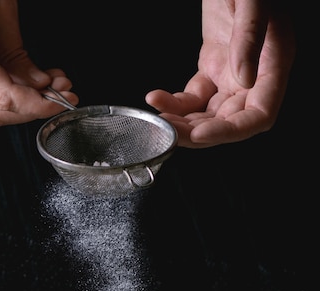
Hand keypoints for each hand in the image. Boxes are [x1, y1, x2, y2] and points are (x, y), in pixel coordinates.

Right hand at [0, 0, 77, 126]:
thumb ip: (16, 51)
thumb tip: (38, 84)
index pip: (1, 97)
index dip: (35, 106)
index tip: (60, 102)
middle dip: (30, 108)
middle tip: (61, 95)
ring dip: (22, 102)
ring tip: (52, 84)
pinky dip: (8, 90)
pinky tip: (32, 79)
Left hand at [145, 0, 295, 147]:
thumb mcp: (251, 1)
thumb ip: (249, 37)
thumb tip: (243, 78)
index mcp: (274, 65)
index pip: (258, 115)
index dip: (230, 131)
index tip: (200, 134)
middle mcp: (256, 76)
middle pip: (229, 122)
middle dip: (197, 132)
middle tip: (168, 132)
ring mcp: (234, 74)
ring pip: (209, 114)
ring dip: (183, 123)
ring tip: (159, 119)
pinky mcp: (214, 67)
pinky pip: (195, 96)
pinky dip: (175, 103)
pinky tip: (157, 98)